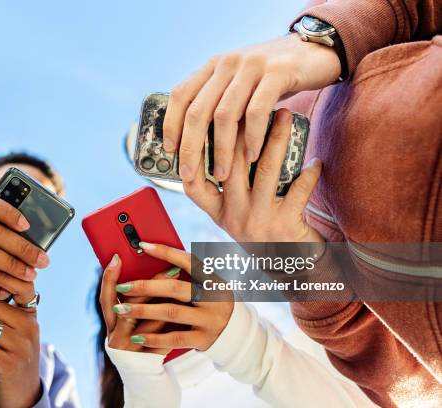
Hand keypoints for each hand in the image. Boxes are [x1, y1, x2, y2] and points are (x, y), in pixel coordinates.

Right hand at [100, 254, 179, 354]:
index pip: (105, 296)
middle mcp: (115, 334)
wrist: (144, 373)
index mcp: (111, 321)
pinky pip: (161, 339)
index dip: (109, 277)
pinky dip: (173, 324)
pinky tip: (187, 311)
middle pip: (127, 307)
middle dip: (147, 286)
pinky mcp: (145, 357)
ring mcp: (128, 348)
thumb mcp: (136, 318)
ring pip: (146, 323)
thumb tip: (156, 266)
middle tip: (169, 268)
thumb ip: (141, 298)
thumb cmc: (142, 338)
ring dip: (164, 303)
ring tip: (180, 285)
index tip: (117, 257)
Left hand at [111, 243, 232, 350]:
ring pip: (171, 313)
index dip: (166, 252)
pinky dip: (154, 337)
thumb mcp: (207, 284)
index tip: (143, 245)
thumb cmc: (210, 301)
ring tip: (122, 309)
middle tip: (122, 286)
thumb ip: (187, 274)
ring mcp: (209, 319)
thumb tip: (154, 254)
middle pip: (175, 288)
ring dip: (143, 310)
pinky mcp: (203, 339)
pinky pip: (174, 338)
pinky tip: (137, 336)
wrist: (235, 333)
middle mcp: (213, 298)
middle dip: (145, 286)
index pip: (188, 261)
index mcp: (213, 279)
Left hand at [163, 33, 339, 180]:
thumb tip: (195, 140)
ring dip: (221, 150)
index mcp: (213, 66)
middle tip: (189, 173)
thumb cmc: (275, 78)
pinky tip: (252, 157)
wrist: (317, 51)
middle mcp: (228, 63)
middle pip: (198, 110)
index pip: (180, 95)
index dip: (171, 124)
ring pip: (225, 115)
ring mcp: (251, 66)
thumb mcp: (241, 83)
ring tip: (223, 174)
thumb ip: (221, 101)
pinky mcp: (277, 73)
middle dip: (191, 147)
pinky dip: (252, 138)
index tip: (170, 150)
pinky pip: (256, 112)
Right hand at [182, 108, 323, 242]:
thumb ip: (228, 188)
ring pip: (265, 170)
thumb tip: (228, 138)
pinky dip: (309, 173)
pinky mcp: (285, 225)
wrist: (290, 268)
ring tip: (286, 114)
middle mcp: (233, 216)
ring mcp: (258, 220)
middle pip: (231, 165)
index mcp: (218, 212)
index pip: (192, 184)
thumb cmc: (263, 231)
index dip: (194, 154)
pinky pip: (299, 191)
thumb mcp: (236, 215)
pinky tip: (316, 160)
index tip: (203, 123)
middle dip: (242, 128)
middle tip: (252, 99)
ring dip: (277, 138)